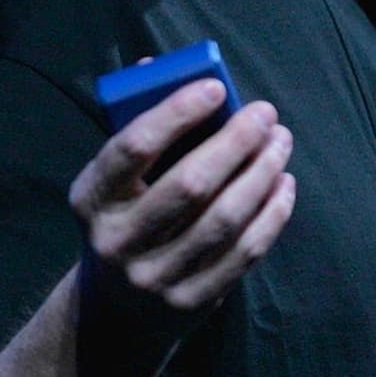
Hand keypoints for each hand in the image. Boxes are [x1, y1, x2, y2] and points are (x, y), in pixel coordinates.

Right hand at [67, 78, 295, 341]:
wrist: (116, 310)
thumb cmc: (124, 218)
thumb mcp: (112, 181)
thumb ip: (135, 126)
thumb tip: (155, 66)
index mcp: (92, 198)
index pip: (133, 147)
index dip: (177, 112)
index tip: (216, 87)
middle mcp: (118, 240)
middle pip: (190, 184)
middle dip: (236, 142)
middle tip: (266, 113)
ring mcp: (155, 277)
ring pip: (224, 219)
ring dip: (261, 173)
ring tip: (280, 142)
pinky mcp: (191, 302)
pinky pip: (243, 253)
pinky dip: (272, 214)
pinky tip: (284, 185)